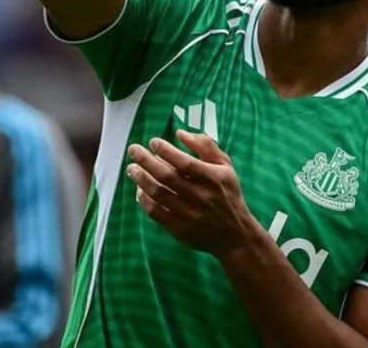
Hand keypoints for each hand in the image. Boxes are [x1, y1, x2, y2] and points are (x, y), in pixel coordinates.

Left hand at [127, 131, 258, 256]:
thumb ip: (206, 146)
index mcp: (215, 179)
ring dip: (142, 179)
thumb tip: (180, 133)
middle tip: (133, 150)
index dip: (166, 151)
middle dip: (146, 161)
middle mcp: (202, 197)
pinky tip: (139, 190)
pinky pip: (157, 213)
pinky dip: (145, 200)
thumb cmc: (227, 194)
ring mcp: (190, 215)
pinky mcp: (181, 230)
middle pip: (168, 177)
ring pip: (159, 194)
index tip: (153, 142)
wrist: (235, 234)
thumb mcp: (225, 167)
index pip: (185, 163)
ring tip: (132, 168)